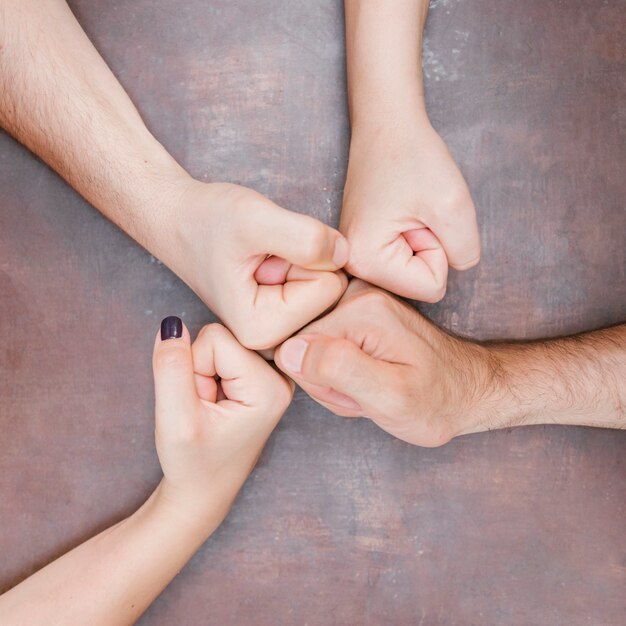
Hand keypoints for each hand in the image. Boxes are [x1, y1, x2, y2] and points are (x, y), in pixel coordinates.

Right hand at [152, 179, 348, 349]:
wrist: (179, 219)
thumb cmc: (207, 218)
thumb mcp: (254, 219)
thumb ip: (304, 238)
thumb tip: (346, 254)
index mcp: (263, 330)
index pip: (330, 287)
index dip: (305, 255)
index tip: (264, 253)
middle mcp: (272, 341)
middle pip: (331, 290)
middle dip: (304, 261)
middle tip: (262, 254)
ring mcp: (277, 331)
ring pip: (325, 285)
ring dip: (299, 260)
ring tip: (261, 257)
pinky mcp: (280, 317)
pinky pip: (316, 284)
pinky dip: (296, 263)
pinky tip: (265, 262)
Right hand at [152, 317, 292, 526]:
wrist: (204, 491)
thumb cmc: (193, 464)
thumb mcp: (175, 419)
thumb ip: (171, 368)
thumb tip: (172, 324)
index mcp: (270, 386)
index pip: (215, 337)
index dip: (193, 367)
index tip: (200, 405)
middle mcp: (281, 375)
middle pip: (220, 336)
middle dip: (199, 368)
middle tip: (205, 408)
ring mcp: (273, 374)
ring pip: (218, 343)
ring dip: (203, 372)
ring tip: (210, 407)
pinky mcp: (261, 376)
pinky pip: (222, 352)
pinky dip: (208, 374)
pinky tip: (215, 402)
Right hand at [274, 280, 489, 446]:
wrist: (468, 391)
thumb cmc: (437, 400)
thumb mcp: (389, 397)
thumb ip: (338, 370)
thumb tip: (288, 350)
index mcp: (360, 309)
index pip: (294, 347)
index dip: (319, 382)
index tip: (354, 392)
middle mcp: (355, 295)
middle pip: (302, 346)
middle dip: (329, 382)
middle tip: (367, 394)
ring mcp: (357, 302)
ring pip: (313, 350)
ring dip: (337, 381)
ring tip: (373, 389)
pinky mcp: (359, 314)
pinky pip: (327, 346)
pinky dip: (343, 372)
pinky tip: (370, 379)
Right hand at [341, 114, 480, 301]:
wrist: (386, 125)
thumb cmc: (413, 156)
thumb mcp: (453, 205)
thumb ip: (465, 250)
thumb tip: (458, 267)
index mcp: (366, 262)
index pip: (432, 288)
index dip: (440, 249)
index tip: (421, 214)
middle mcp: (353, 266)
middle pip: (421, 283)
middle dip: (430, 247)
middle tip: (415, 210)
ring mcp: (356, 257)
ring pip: (415, 272)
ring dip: (423, 240)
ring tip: (409, 208)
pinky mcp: (364, 246)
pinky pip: (406, 258)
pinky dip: (414, 236)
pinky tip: (402, 210)